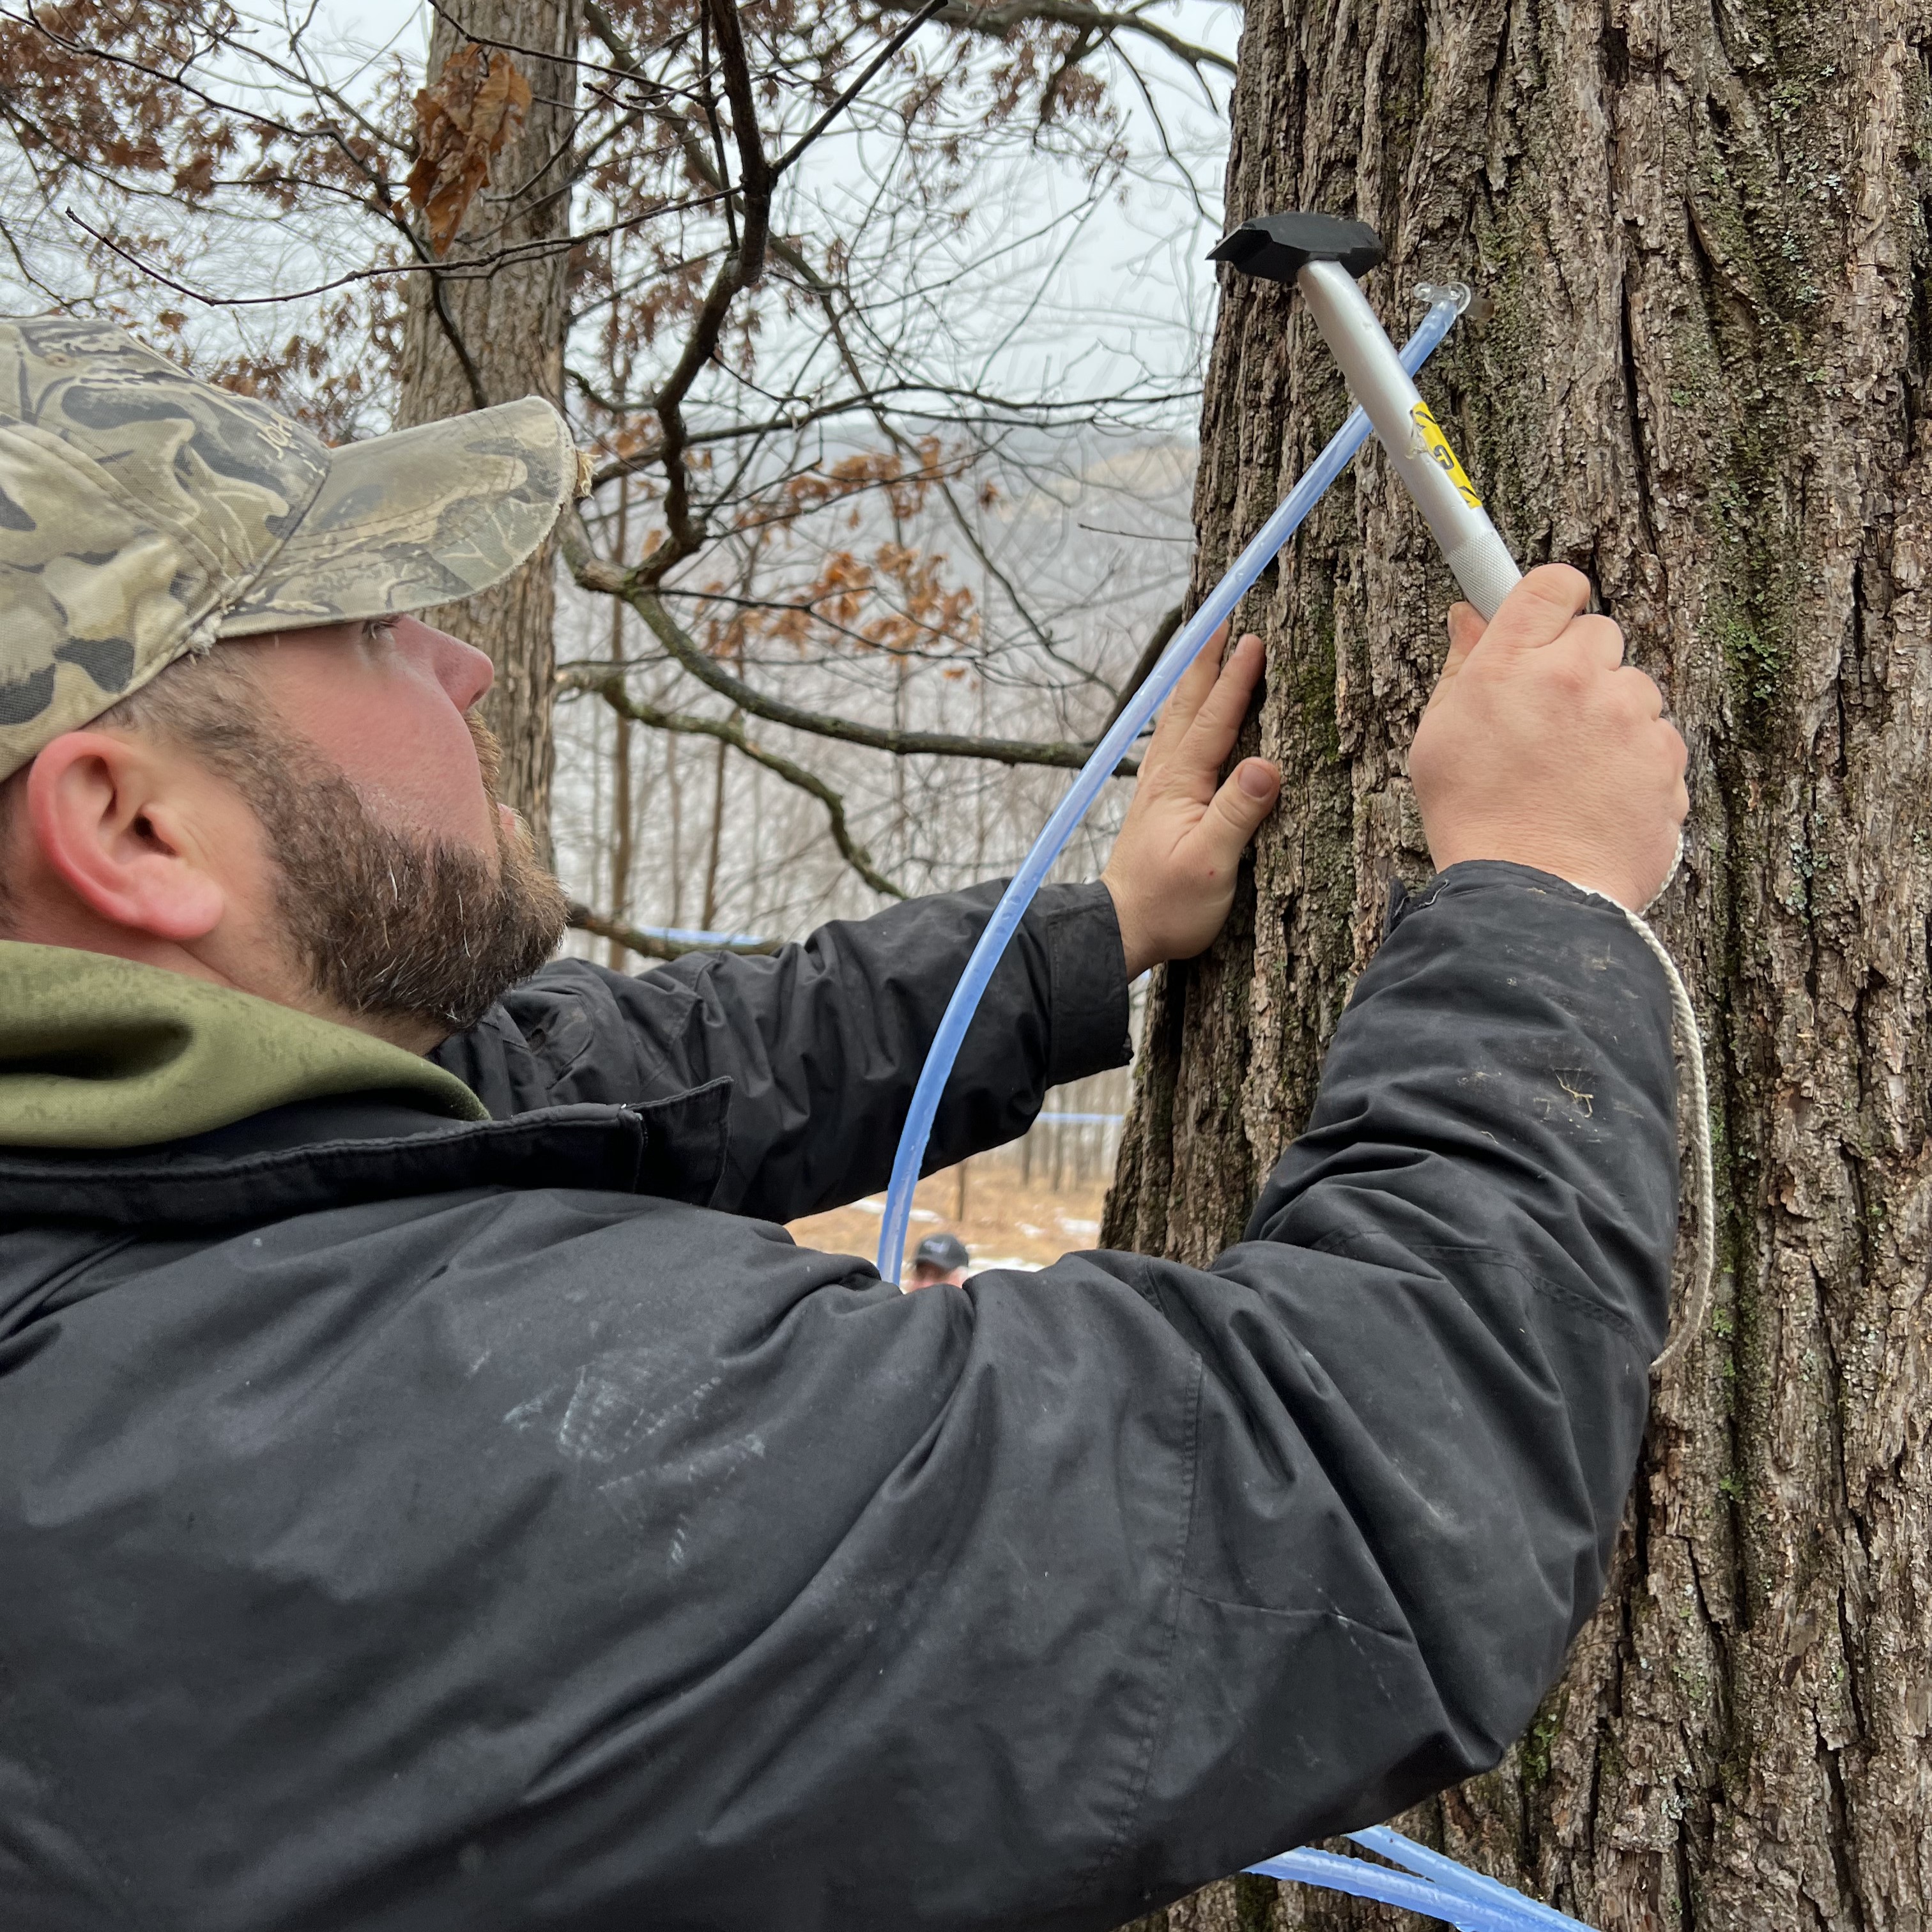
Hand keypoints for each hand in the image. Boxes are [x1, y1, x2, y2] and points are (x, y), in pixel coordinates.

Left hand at [1101, 625, 1280, 977]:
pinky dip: (1182, 715)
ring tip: (1204, 652)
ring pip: (1176, 721)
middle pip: (1188, 707)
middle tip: (1221, 618)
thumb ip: (1237, 814)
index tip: (1253, 639)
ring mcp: (1157, 788)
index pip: (1214, 720)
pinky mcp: (1156, 804)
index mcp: (1181, 784)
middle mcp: (1165, 776)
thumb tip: (1267, 766)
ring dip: (1192, 683)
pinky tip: (1184, 717)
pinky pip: (1172, 742)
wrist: (1120, 930)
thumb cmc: (1169, 905)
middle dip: (1207, 662)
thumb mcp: (1211, 865)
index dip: (1235, 680)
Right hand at [1408, 564, 1687, 909]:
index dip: (1555, 602)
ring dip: (1613, 719)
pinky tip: (1602, 800)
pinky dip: (1638, 765)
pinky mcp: (1666, 757)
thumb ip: (1463, 667)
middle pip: (1600, 634)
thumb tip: (1469, 617)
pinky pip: (1659, 741)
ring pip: (1634, 690)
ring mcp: (1629, 716)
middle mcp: (1576, 676)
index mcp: (1513, 663)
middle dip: (1582, 669)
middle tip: (1552, 722)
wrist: (1530, 898)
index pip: (1554, 584)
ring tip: (1575, 775)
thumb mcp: (1440, 737)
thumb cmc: (1475, 821)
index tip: (1551, 625)